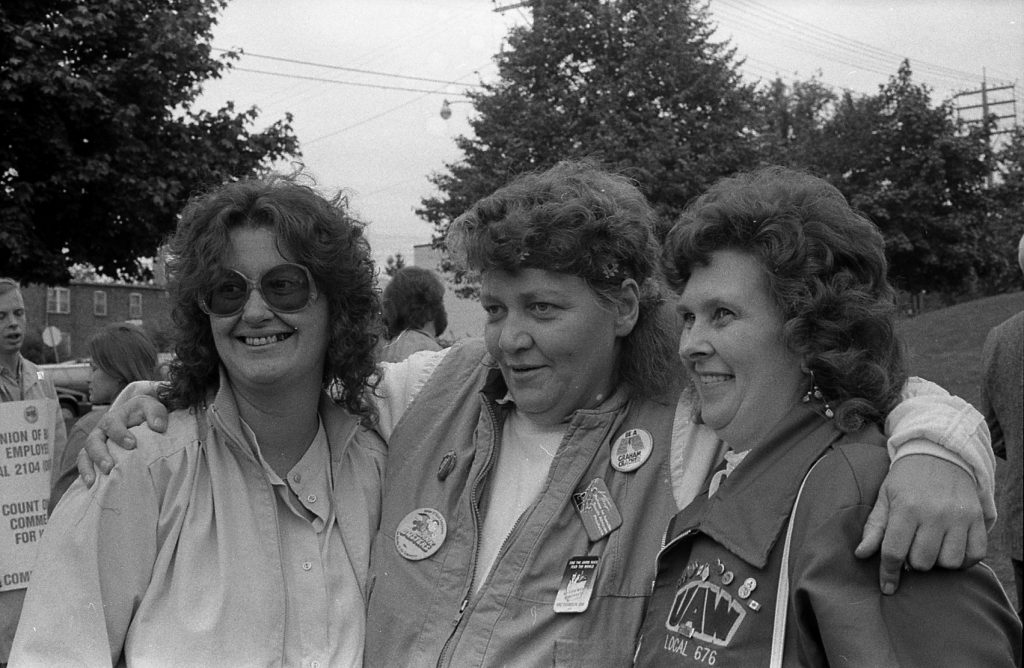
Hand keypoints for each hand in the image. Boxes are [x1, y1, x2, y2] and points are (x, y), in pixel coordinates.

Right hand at [78, 395, 169, 485]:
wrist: (138, 415)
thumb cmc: (144, 413)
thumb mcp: (152, 407)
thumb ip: (155, 413)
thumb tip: (158, 427)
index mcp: (113, 418)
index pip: (112, 424)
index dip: (120, 434)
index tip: (132, 445)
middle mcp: (100, 431)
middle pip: (93, 442)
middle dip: (100, 455)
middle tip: (109, 467)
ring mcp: (95, 444)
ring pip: (85, 455)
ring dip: (88, 468)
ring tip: (93, 482)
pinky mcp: (94, 456)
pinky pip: (85, 465)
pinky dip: (86, 475)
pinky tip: (92, 487)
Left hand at [855, 454, 985, 594]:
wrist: (939, 454)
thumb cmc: (906, 479)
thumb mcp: (885, 497)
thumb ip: (875, 527)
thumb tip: (861, 554)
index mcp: (906, 508)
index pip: (895, 552)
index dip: (889, 573)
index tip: (887, 587)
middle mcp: (934, 514)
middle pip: (922, 562)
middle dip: (913, 562)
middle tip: (911, 548)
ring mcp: (959, 517)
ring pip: (948, 563)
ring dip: (937, 562)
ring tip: (930, 546)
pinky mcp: (978, 519)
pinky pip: (975, 555)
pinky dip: (963, 560)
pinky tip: (950, 549)